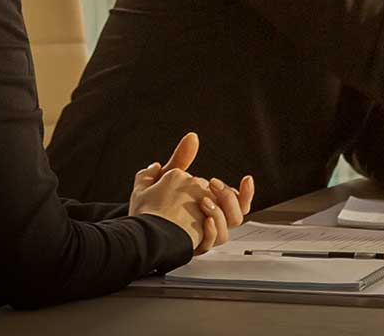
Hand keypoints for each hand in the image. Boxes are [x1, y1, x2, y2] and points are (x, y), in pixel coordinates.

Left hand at [129, 132, 254, 254]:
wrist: (137, 228)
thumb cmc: (152, 206)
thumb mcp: (167, 177)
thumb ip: (182, 158)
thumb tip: (192, 137)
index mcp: (209, 207)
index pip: (238, 202)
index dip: (244, 192)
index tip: (246, 179)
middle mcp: (210, 222)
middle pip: (237, 216)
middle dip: (230, 198)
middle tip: (213, 185)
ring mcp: (202, 235)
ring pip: (228, 229)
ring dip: (221, 213)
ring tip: (205, 202)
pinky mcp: (194, 246)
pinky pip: (211, 243)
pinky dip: (212, 231)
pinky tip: (205, 221)